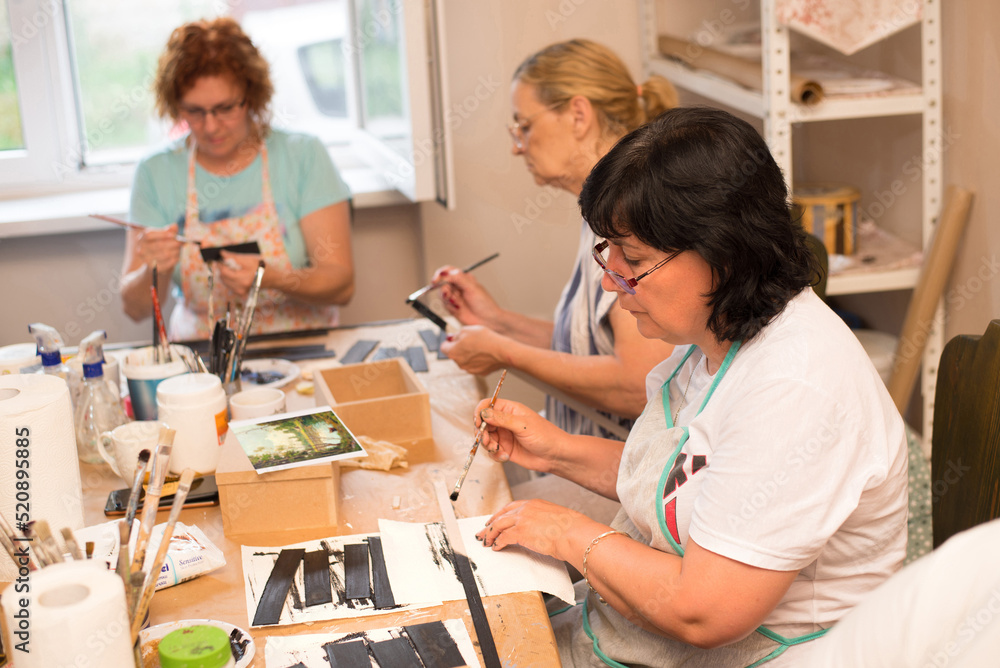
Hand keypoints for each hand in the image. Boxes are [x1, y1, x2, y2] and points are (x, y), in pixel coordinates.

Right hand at [135, 225, 181, 271]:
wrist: (155, 265)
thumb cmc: (159, 246)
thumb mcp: (162, 237)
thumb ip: (168, 231)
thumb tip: (174, 225)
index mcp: (141, 239)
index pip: (149, 235)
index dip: (162, 234)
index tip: (173, 234)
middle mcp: (141, 249)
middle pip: (158, 245)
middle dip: (173, 243)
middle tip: (181, 242)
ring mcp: (146, 260)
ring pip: (165, 254)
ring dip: (176, 251)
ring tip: (179, 249)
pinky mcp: (154, 269)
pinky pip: (168, 263)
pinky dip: (175, 259)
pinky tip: (177, 256)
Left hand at [217, 251, 263, 298]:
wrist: (272, 278)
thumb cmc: (262, 267)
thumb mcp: (249, 259)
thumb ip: (234, 257)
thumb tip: (222, 253)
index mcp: (243, 278)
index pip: (224, 271)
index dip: (220, 264)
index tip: (220, 258)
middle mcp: (241, 287)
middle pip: (223, 277)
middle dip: (222, 268)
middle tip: (227, 262)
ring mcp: (240, 291)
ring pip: (224, 281)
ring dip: (225, 274)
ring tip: (232, 268)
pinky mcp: (240, 293)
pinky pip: (229, 285)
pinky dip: (229, 278)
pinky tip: (235, 274)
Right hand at [432, 265, 501, 326]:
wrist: (487, 320)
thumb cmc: (485, 303)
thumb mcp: (472, 287)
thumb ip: (458, 278)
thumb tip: (445, 274)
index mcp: (464, 278)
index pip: (448, 271)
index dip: (440, 274)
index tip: (436, 280)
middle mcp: (458, 286)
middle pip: (442, 283)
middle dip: (444, 289)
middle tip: (448, 294)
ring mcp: (455, 297)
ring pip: (442, 294)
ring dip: (447, 299)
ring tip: (457, 303)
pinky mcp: (452, 307)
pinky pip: (444, 304)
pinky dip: (450, 306)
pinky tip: (458, 308)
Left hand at [440, 326, 506, 374]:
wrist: (502, 350)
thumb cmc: (485, 339)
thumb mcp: (466, 329)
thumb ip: (456, 334)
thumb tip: (451, 338)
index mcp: (453, 353)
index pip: (443, 347)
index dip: (448, 341)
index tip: (452, 338)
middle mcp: (459, 364)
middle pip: (455, 354)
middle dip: (460, 347)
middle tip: (470, 339)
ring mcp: (470, 369)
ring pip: (466, 360)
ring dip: (470, 353)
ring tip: (480, 345)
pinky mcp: (480, 372)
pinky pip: (476, 364)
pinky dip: (479, 359)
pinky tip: (485, 353)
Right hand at [475, 398, 563, 471]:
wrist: (556, 456)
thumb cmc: (546, 436)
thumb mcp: (523, 425)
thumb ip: (502, 419)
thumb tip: (484, 413)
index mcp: (510, 410)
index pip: (487, 405)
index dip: (480, 413)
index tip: (478, 422)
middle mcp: (505, 422)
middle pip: (483, 423)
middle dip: (481, 432)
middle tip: (486, 440)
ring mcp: (505, 436)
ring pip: (485, 438)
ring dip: (487, 444)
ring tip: (496, 449)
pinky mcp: (505, 449)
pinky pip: (492, 451)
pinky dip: (495, 454)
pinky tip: (505, 456)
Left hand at [476, 499, 591, 558]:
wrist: (574, 533)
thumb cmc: (572, 529)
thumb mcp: (556, 518)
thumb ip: (545, 521)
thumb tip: (542, 530)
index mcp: (535, 503)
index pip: (512, 507)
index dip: (501, 514)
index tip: (496, 519)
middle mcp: (526, 508)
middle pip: (501, 515)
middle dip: (490, 524)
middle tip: (484, 530)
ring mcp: (522, 519)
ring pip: (498, 525)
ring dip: (490, 534)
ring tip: (485, 541)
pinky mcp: (520, 532)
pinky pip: (503, 537)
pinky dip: (497, 543)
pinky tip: (496, 547)